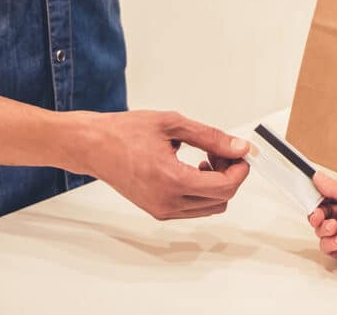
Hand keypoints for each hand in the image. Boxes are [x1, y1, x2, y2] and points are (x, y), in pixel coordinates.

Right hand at [77, 110, 249, 219]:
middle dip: (230, 174)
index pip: (224, 187)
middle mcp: (167, 202)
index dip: (240, 169)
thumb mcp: (174, 124)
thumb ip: (211, 137)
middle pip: (221, 200)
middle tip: (222, 150)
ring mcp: (162, 210)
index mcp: (171, 180)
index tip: (240, 152)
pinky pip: (193, 207)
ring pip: (209, 207)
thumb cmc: (126, 132)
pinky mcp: (157, 211)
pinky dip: (202, 190)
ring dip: (217, 183)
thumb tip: (238, 147)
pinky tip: (195, 167)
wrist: (95, 146)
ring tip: (207, 156)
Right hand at [309, 171, 336, 291]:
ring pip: (323, 229)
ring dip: (325, 228)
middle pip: (325, 211)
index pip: (333, 193)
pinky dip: (331, 243)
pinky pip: (327, 246)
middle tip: (318, 215)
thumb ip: (336, 189)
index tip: (308, 193)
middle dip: (319, 213)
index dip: (320, 194)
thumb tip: (319, 177)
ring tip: (334, 228)